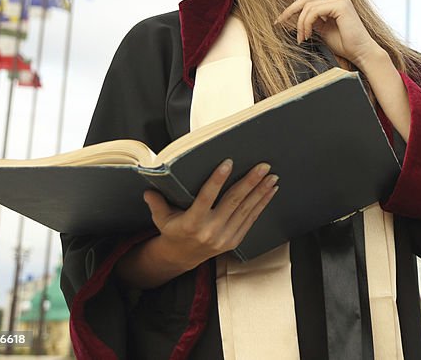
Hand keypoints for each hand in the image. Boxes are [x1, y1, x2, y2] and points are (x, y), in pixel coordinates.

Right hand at [143, 159, 277, 268]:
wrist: (182, 257)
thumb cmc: (173, 231)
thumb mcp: (161, 218)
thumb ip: (157, 202)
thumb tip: (148, 189)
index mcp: (192, 223)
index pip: (206, 197)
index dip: (217, 180)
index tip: (228, 163)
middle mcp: (210, 230)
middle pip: (233, 202)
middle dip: (250, 182)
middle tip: (263, 166)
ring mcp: (225, 237)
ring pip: (246, 209)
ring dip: (261, 191)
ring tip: (272, 176)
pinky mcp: (235, 240)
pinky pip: (251, 219)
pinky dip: (262, 204)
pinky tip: (270, 191)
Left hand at [275, 0, 381, 65]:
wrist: (360, 53)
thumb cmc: (345, 43)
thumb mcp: (322, 30)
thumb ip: (311, 19)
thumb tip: (295, 10)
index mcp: (334, 0)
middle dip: (290, 10)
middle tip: (280, 22)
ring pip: (308, 6)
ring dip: (300, 23)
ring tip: (302, 37)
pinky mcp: (341, 5)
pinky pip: (314, 11)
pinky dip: (306, 24)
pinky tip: (308, 34)